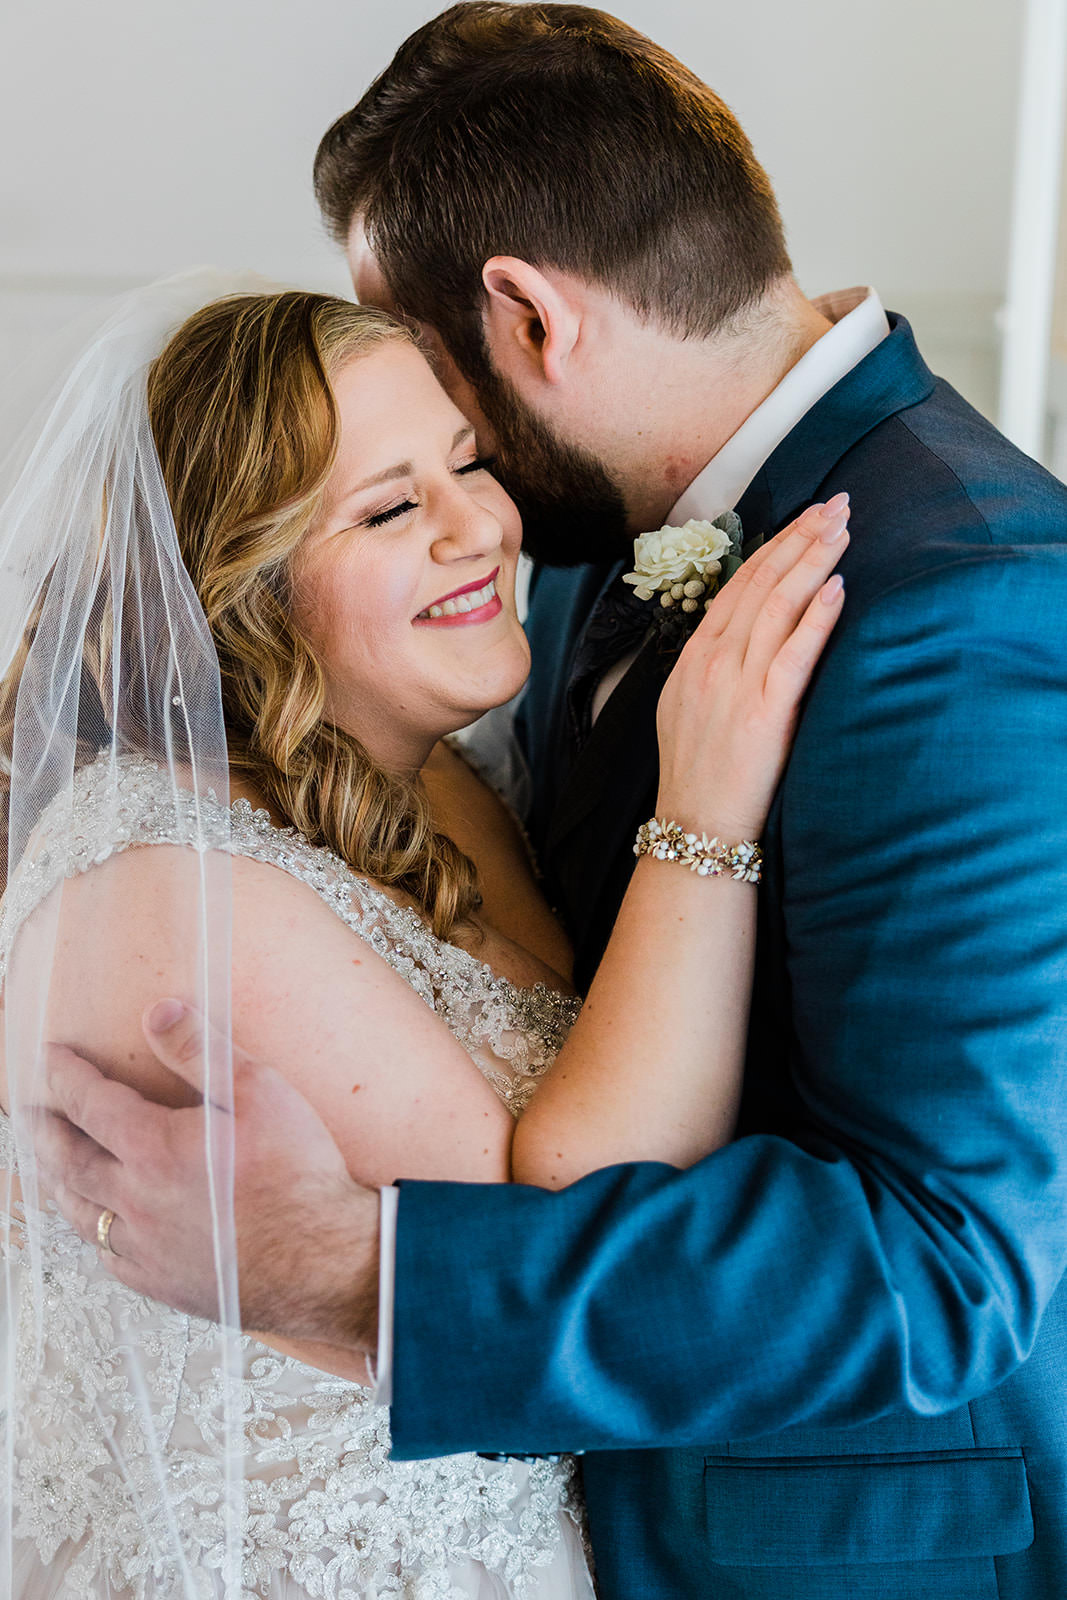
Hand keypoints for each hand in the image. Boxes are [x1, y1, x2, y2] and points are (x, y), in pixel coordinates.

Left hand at [32, 999, 380, 1351]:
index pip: (89, 1102)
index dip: (64, 1075)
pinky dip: (95, 1233)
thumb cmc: (299, 1175)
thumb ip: (202, 1051)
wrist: (324, 1259)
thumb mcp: (259, 1092)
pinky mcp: (164, 1283)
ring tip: (53, 1167)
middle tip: (29, 1112)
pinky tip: (103, 1226)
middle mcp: (136, 1200)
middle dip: (43, 1130)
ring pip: (80, 1213)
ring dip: (59, 1182)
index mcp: (153, 1149)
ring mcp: (145, 1247)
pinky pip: (109, 1257)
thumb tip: (158, 1014)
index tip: (49, 1058)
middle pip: (67, 1161)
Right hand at [655, 493, 848, 838]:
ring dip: (813, 562)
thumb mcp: (689, 708)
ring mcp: (735, 685)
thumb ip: (713, 667)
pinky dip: (816, 618)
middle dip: (800, 538)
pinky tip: (837, 588)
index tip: (805, 517)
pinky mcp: (763, 713)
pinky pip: (794, 655)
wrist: (694, 827)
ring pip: (777, 607)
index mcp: (693, 657)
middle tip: (835, 504)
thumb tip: (744, 635)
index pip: (737, 586)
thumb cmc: (699, 774)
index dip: (774, 546)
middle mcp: (711, 662)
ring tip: (843, 529)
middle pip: (760, 583)